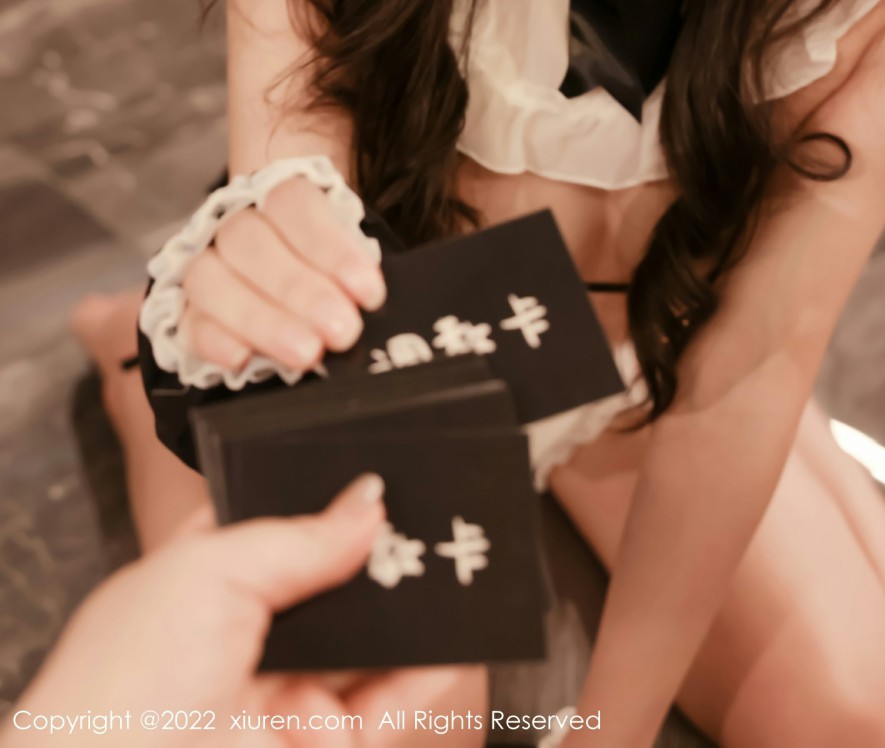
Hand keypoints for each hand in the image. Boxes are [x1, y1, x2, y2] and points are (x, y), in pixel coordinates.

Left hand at [8, 475, 485, 745]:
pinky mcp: (314, 744)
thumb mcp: (206, 571)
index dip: (323, 501)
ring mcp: (278, 695)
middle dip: (377, 557)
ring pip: (364, 645)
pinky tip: (451, 642)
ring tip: (453, 570)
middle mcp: (239, 639)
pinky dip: (423, 675)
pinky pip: (384, 707)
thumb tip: (366, 501)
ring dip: (408, 611)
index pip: (272, 526)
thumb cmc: (117, 689)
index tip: (376, 477)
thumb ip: (297, 535)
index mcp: (196, 582)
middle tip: (426, 523)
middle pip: (328, 585)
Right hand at [180, 177, 386, 372]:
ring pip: (211, 281)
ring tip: (307, 352)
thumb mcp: (350, 264)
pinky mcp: (189, 312)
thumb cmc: (330, 273)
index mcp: (279, 200)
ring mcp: (205, 267)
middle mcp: (235, 225)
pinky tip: (242, 358)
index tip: (369, 293)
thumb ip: (356, 276)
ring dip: (261, 319)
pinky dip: (214, 340)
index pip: (295, 205)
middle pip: (251, 242)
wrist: (292, 287)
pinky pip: (189, 322)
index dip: (332, 248)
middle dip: (299, 290)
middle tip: (342, 330)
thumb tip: (370, 301)